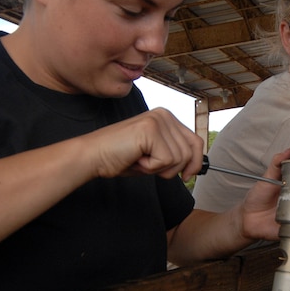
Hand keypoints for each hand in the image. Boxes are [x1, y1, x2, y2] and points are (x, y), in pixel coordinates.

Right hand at [85, 108, 204, 179]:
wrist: (92, 156)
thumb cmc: (121, 157)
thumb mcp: (155, 155)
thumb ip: (176, 155)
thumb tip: (197, 167)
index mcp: (167, 117)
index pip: (196, 142)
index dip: (195, 162)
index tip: (188, 176)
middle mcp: (164, 115)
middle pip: (190, 152)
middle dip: (172, 169)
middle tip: (148, 166)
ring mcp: (158, 120)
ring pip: (179, 158)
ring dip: (159, 169)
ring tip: (140, 160)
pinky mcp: (150, 130)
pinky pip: (166, 160)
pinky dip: (151, 168)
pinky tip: (136, 158)